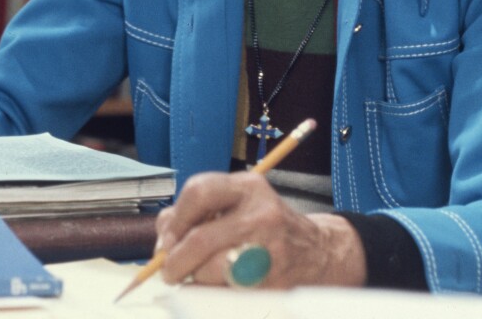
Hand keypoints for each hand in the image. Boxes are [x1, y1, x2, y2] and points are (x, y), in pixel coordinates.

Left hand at [155, 170, 366, 287]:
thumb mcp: (237, 204)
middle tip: (168, 271)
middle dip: (175, 260)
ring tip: (199, 277)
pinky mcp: (273, 283)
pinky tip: (217, 288)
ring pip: (211, 270)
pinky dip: (212, 294)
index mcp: (248, 187)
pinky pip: (226, 293)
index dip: (175, 219)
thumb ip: (198, 213)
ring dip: (195, 279)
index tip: (166, 240)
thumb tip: (163, 237)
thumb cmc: (265, 227)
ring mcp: (269, 250)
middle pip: (201, 239)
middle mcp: (261, 214)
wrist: (317, 253)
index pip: (198, 192)